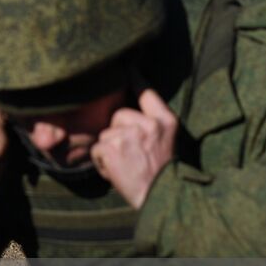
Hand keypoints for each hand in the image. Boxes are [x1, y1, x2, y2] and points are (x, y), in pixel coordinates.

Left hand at [90, 88, 176, 209]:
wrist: (163, 198)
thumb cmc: (162, 173)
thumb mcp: (167, 141)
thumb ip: (152, 122)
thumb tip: (130, 104)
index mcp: (165, 121)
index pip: (147, 92)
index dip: (135, 79)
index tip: (128, 67)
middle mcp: (149, 124)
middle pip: (118, 115)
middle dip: (118, 133)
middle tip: (132, 155)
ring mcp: (130, 134)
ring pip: (106, 134)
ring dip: (109, 151)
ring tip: (127, 165)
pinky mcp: (112, 147)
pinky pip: (97, 150)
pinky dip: (102, 163)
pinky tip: (118, 172)